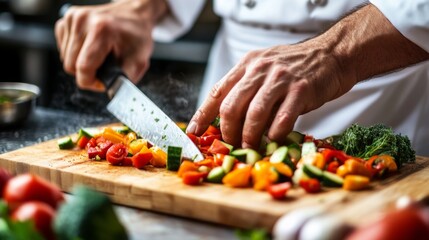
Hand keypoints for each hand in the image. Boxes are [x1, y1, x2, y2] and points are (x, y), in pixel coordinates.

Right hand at [55, 0, 166, 90]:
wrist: (134, 15)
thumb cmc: (136, 36)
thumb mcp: (138, 62)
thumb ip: (124, 80)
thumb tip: (112, 93)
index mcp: (101, 31)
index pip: (83, 68)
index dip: (92, 83)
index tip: (102, 83)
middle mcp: (83, 21)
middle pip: (70, 65)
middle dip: (87, 73)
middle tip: (104, 69)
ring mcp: (73, 18)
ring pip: (65, 58)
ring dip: (81, 62)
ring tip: (100, 56)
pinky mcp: (67, 18)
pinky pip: (63, 48)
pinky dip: (75, 53)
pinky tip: (90, 47)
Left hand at [187, 40, 350, 148]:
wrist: (331, 54)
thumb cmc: (295, 68)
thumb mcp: (264, 69)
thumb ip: (247, 89)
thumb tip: (229, 121)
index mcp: (247, 64)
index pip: (217, 91)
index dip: (203, 114)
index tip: (194, 131)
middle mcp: (260, 69)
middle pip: (231, 106)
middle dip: (228, 132)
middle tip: (233, 145)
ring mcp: (281, 78)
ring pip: (254, 114)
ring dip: (249, 137)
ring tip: (251, 148)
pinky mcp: (302, 89)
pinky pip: (282, 119)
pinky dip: (275, 134)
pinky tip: (274, 139)